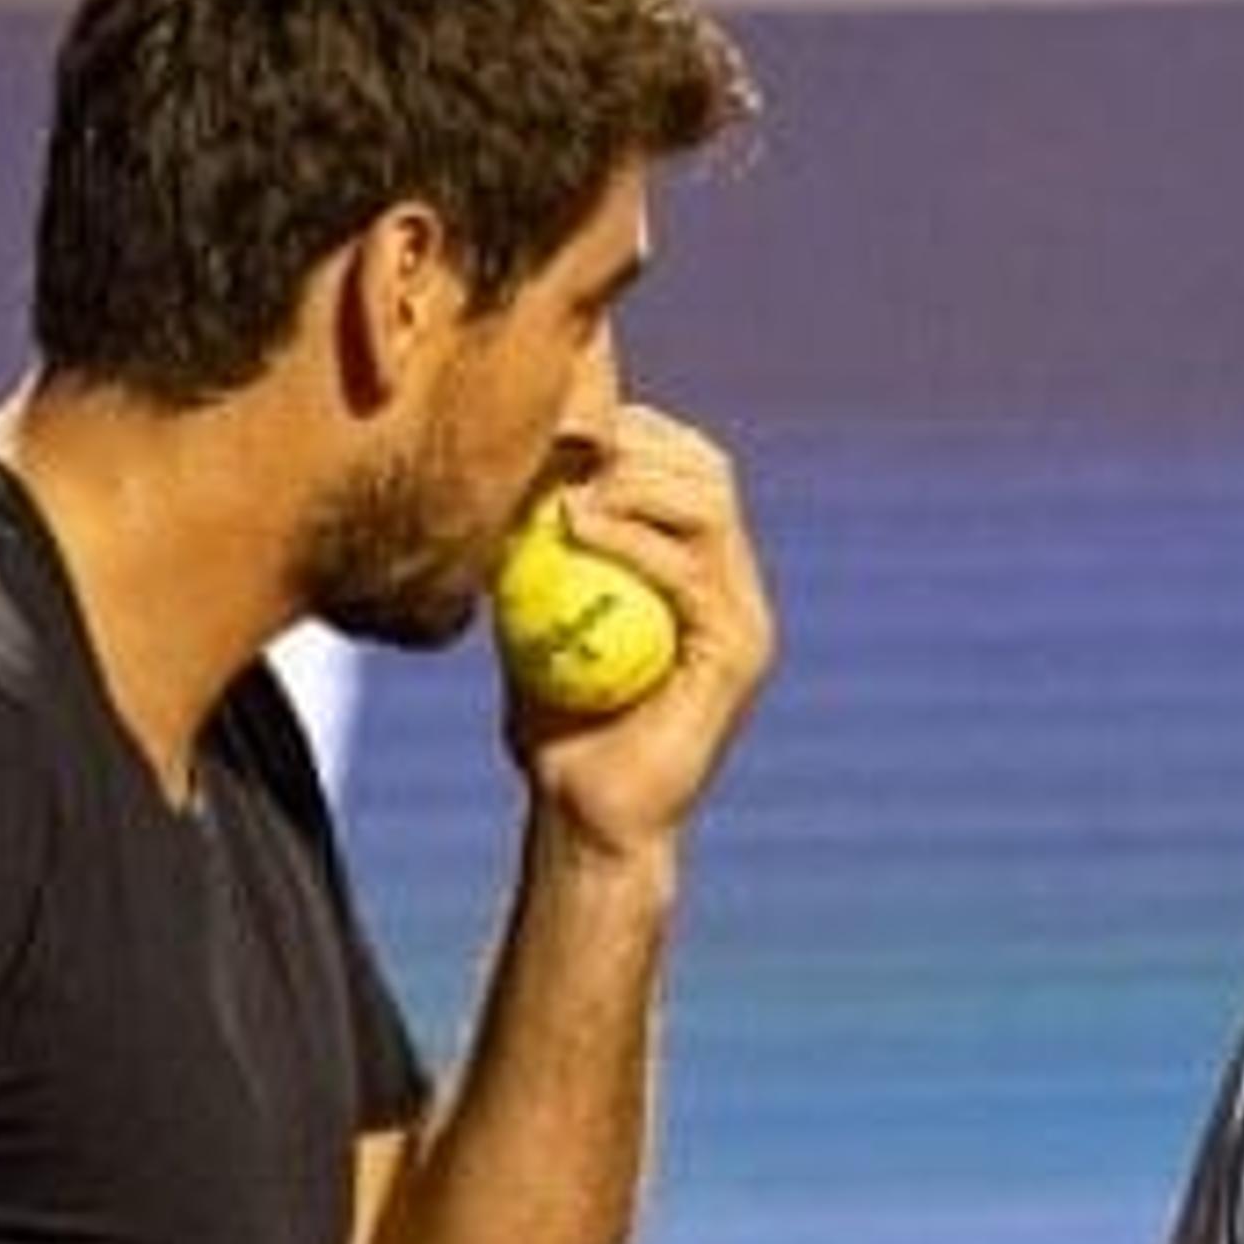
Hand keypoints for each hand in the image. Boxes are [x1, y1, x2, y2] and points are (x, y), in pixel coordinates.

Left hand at [507, 404, 774, 859]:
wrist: (585, 817)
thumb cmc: (555, 730)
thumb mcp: (536, 621)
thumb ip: (537, 558)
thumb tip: (498, 478)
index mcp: (703, 575)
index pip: (689, 466)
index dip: (633, 430)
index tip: (562, 426)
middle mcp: (738, 590)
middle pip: (709, 470)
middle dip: (637, 442)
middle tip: (564, 448)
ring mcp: (745, 621)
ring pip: (708, 504)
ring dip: (633, 480)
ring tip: (567, 488)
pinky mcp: (737, 654)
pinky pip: (688, 571)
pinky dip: (630, 537)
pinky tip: (575, 525)